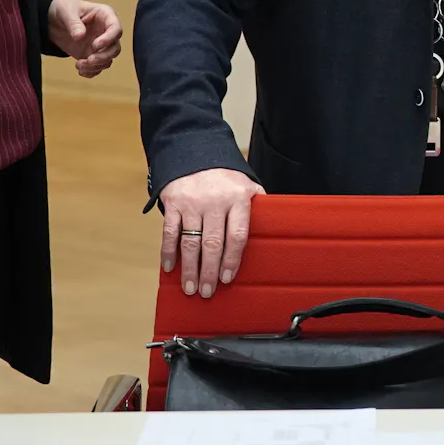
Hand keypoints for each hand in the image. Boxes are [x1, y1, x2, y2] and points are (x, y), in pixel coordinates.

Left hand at [48, 0, 122, 77]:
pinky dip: (91, 72)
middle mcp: (106, 32)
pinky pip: (97, 67)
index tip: (95, 46)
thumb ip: (74, 23)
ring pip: (108, 60)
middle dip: (103, 57)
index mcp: (105, 16)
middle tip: (89, 60)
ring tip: (79, 65)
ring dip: (96, 66)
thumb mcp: (67, 11)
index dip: (108, 39)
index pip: (116, 29)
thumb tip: (80, 36)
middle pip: (115, 48)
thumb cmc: (64, 8)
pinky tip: (81, 71)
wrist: (53, 19)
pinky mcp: (91, 55)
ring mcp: (100, 45)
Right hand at [159, 168, 264, 297]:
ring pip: (190, 242)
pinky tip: (170, 268)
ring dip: (190, 268)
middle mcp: (215, 201)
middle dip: (209, 271)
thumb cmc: (227, 177)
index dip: (233, 259)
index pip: (237, 235)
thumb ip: (258, 207)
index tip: (228, 278)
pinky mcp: (173, 202)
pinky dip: (168, 252)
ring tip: (190, 288)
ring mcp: (193, 202)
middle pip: (213, 243)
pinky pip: (169, 231)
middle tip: (207, 292)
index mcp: (238, 199)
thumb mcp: (247, 185)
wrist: (197, 152)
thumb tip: (275, 230)